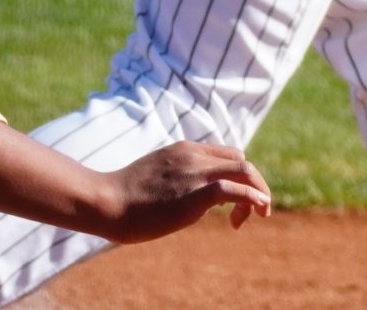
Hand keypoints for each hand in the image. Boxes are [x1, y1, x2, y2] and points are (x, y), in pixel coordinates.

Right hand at [97, 141, 272, 241]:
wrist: (107, 201)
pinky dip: (252, 199)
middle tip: (255, 212)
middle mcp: (194, 156)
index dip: (239, 177)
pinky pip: (234, 190)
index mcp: (185, 150)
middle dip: (256, 185)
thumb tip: (189, 199)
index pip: (227, 154)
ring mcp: (195, 173)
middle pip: (241, 161)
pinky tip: (255, 212)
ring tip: (258, 215)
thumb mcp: (157, 177)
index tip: (234, 204)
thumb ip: (177, 179)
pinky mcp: (195, 194)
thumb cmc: (125, 196)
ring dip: (259, 193)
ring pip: (245, 171)